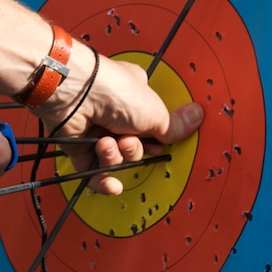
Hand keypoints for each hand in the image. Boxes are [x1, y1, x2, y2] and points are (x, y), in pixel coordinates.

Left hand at [41, 50, 202, 194]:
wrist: (73, 92)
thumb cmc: (114, 91)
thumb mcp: (154, 111)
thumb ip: (173, 126)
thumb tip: (198, 117)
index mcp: (136, 98)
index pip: (152, 127)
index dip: (156, 139)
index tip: (159, 142)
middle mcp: (115, 114)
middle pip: (135, 147)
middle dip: (134, 149)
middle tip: (127, 139)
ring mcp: (95, 130)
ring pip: (115, 160)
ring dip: (114, 157)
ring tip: (106, 143)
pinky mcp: (77, 146)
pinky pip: (93, 173)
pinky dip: (101, 180)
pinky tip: (108, 181)